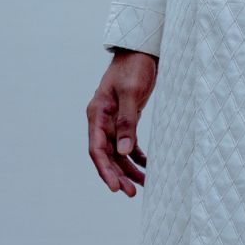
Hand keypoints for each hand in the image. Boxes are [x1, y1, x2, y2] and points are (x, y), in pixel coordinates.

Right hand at [87, 48, 157, 195]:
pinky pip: (129, 144)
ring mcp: (113, 121)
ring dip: (129, 170)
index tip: (115, 188)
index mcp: (97, 114)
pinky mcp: (127, 120)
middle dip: (118, 175)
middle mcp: (102, 121)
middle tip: (131, 193)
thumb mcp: (131, 93)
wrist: (140, 51)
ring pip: (118, 153)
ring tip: (143, 185)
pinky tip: (148, 167)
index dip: (105, 170)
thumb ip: (127, 122)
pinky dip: (137, 157)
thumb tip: (123, 151)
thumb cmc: (134, 68)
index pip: (97, 149)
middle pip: (107, 155)